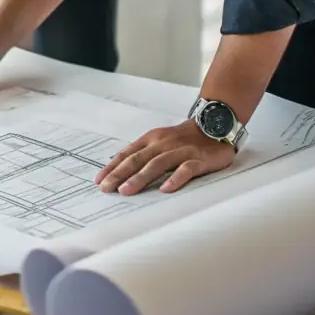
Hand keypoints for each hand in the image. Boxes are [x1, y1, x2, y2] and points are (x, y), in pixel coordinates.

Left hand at [94, 119, 234, 194]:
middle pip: (138, 159)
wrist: (215, 124)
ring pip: (157, 164)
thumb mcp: (160, 141)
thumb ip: (143, 153)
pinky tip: (165, 189)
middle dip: (120, 174)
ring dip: (140, 178)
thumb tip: (119, 169)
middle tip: (107, 188)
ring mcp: (181, 151)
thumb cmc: (184, 138)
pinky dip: (175, 179)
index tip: (99, 180)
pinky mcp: (198, 159)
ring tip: (127, 191)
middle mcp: (163, 143)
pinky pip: (186, 169)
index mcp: (151, 139)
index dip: (112, 167)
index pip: (128, 154)